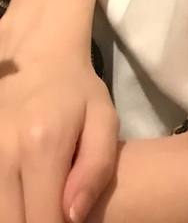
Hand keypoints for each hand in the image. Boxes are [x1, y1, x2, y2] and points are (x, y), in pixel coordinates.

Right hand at [0, 23, 117, 222]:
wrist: (35, 55)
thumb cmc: (75, 90)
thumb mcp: (103, 120)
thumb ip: (95, 169)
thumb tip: (73, 217)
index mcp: (41, 146)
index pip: (42, 221)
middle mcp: (3, 153)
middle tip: (54, 213)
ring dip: (16, 214)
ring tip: (39, 201)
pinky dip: (4, 200)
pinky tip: (20, 194)